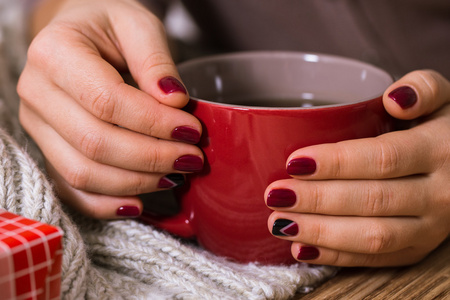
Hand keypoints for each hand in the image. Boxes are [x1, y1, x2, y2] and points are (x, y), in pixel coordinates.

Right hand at [17, 0, 202, 218]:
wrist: (80, 36)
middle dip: (151, 158)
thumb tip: (174, 102)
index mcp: (55, 53)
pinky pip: (71, 188)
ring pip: (83, 172)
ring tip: (175, 176)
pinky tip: (138, 202)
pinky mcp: (48, 148)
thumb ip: (155, 59)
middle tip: (192, 159)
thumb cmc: (109, 26)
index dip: (154, 123)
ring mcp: (38, 126)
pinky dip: (105, 203)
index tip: (192, 130)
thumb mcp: (137, 24)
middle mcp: (37, 92)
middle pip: (95, 142)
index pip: (107, 101)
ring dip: (135, 182)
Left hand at [266, 70, 449, 266]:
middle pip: (372, 200)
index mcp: (440, 150)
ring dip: (320, 232)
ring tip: (279, 222)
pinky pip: (376, 260)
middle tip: (275, 194)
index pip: (383, 158)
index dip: (337, 163)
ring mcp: (430, 228)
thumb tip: (395, 98)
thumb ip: (423, 87)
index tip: (294, 162)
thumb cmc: (439, 130)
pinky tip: (301, 249)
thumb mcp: (441, 98)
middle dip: (317, 200)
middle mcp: (440, 194)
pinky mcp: (417, 250)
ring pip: (373, 237)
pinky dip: (335, 257)